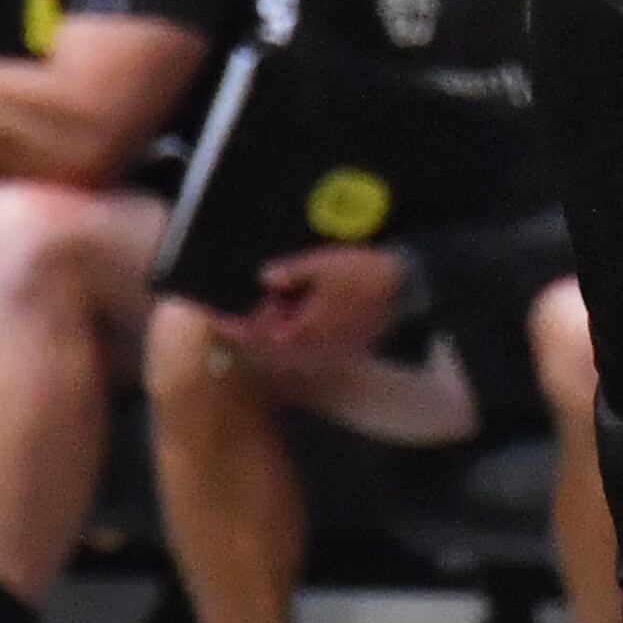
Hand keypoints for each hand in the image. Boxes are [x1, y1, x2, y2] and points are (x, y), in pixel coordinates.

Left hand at [244, 245, 406, 365]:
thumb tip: (264, 278)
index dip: (238, 330)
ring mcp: (331, 353)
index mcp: (305, 331)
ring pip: (292, 357)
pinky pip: (311, 355)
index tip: (220, 321)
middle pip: (274, 354)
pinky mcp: (345, 350)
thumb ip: (289, 274)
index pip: (261, 338)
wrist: (403, 285)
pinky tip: (296, 323)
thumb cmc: (361, 272)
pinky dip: (296, 343)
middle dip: (257, 337)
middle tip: (244, 317)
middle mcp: (316, 350)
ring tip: (270, 318)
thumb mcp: (320, 264)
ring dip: (276, 343)